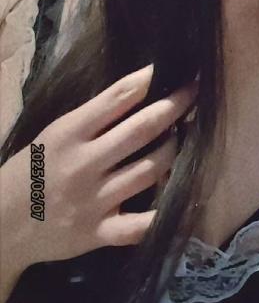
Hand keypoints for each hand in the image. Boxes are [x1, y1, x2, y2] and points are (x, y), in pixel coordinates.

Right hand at [0, 64, 196, 268]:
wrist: (2, 223)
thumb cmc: (33, 170)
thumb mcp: (54, 134)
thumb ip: (92, 118)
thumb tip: (139, 90)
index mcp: (69, 133)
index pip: (117, 98)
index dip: (150, 80)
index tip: (173, 69)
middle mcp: (83, 164)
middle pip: (141, 130)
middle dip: (174, 107)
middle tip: (196, 92)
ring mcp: (93, 200)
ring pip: (150, 169)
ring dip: (174, 150)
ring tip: (186, 137)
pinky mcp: (99, 233)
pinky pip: (140, 226)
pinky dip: (167, 215)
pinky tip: (188, 202)